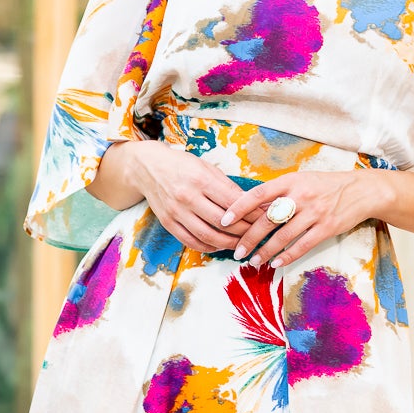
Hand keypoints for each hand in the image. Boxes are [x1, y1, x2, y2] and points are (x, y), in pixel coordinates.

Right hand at [106, 140, 249, 254]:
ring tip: (241, 244)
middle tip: (257, 235)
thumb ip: (227, 187)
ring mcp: (176, 212)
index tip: (265, 218)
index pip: (233, 202)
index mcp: (200, 179)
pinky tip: (220, 246)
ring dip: (228, 243)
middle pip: (222, 222)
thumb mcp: (207, 168)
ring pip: (208, 235)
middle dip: (244, 231)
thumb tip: (254, 203)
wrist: (148, 167)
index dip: (252, 213)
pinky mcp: (168, 223)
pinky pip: (191, 241)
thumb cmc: (182, 165)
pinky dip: (208, 247)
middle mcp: (187, 197)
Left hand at [219, 172, 384, 269]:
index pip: (258, 194)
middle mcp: (301, 195)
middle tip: (237, 251)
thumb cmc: (325, 186)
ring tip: (253, 261)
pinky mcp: (326, 227)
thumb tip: (250, 208)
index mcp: (290, 181)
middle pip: (267, 219)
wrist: (361, 191)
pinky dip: (287, 256)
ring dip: (265, 251)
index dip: (239, 207)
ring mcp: (314, 212)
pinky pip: (302, 245)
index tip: (224, 220)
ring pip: (283, 236)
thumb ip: (279, 194)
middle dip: (249, 237)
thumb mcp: (301, 181)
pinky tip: (275, 263)